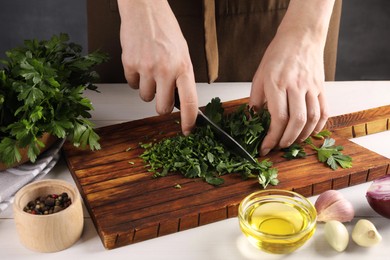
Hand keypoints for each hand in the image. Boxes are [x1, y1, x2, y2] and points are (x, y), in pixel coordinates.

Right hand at [117, 0, 197, 134]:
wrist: (144, 10)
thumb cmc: (165, 29)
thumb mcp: (183, 53)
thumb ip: (182, 77)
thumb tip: (181, 99)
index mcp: (183, 67)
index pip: (190, 101)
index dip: (189, 121)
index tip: (188, 130)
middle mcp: (165, 70)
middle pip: (162, 108)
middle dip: (162, 105)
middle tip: (162, 93)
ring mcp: (146, 68)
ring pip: (145, 98)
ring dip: (148, 90)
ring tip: (150, 70)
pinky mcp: (129, 64)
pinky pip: (132, 85)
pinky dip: (136, 79)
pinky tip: (140, 64)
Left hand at [249, 29, 328, 155]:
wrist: (300, 37)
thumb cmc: (277, 56)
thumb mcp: (259, 77)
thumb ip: (255, 101)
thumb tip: (251, 122)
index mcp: (276, 84)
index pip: (278, 118)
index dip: (272, 137)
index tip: (265, 147)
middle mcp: (296, 86)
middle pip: (296, 121)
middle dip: (286, 140)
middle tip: (278, 146)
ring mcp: (311, 87)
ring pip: (312, 119)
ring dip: (302, 136)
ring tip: (291, 142)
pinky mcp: (321, 88)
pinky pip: (323, 112)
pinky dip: (317, 126)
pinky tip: (308, 132)